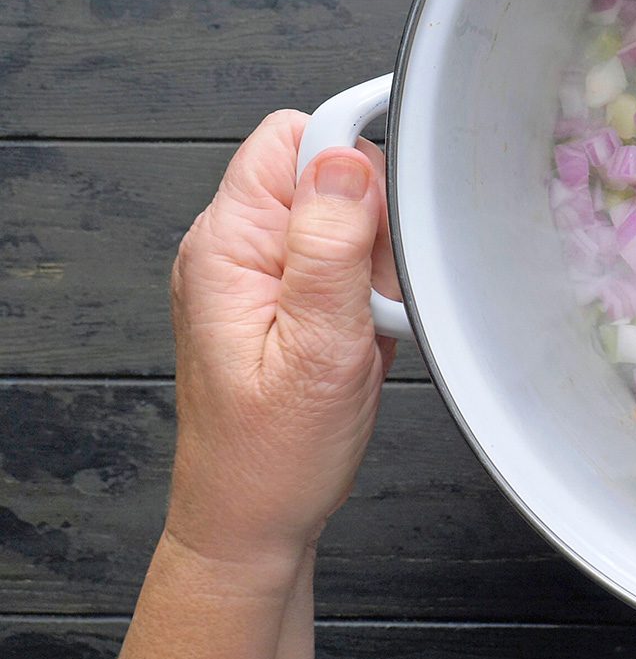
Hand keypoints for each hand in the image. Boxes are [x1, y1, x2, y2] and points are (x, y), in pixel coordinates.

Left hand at [166, 111, 398, 564]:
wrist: (253, 521)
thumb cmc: (275, 456)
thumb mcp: (318, 348)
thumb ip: (331, 246)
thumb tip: (344, 160)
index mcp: (228, 247)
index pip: (292, 137)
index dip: (351, 160)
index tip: (386, 214)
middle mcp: (231, 249)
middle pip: (328, 175)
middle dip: (373, 229)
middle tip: (368, 302)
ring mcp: (254, 273)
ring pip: (346, 220)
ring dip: (373, 269)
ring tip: (362, 330)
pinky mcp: (279, 297)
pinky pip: (342, 262)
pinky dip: (365, 295)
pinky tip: (359, 338)